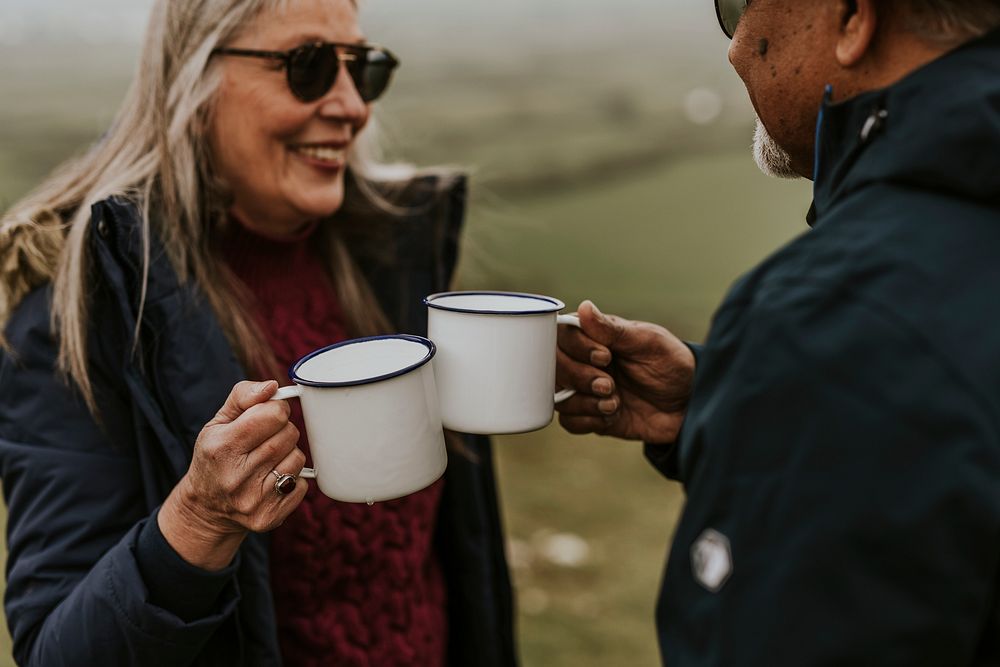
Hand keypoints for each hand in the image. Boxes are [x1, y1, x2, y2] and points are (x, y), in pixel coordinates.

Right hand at [158, 380, 306, 570]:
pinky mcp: (268, 517)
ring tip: (268, 460)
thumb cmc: (215, 456)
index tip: (268, 415)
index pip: (272, 415)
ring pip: (297, 459)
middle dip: (283, 430)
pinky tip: (271, 479)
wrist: (206, 508)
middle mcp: (235, 477)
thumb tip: (272, 387)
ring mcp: (252, 501)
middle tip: (267, 438)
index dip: (275, 410)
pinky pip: (301, 485)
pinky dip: (292, 478)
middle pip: (288, 435)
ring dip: (288, 454)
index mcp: (221, 447)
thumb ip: (243, 397)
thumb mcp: (217, 423)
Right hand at [556, 301, 694, 443]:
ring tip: (614, 402)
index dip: (577, 348)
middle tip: (609, 384)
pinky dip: (588, 420)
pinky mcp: (592, 415)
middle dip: (579, 378)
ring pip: (557, 396)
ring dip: (584, 402)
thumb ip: (613, 330)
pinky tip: (612, 415)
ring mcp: (586, 389)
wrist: (690, 404)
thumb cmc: (672, 364)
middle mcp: (584, 361)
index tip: (605, 356)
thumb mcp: (648, 342)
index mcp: (595, 337)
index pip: (561, 335)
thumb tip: (584, 307)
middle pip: (553, 366)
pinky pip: (569, 421)